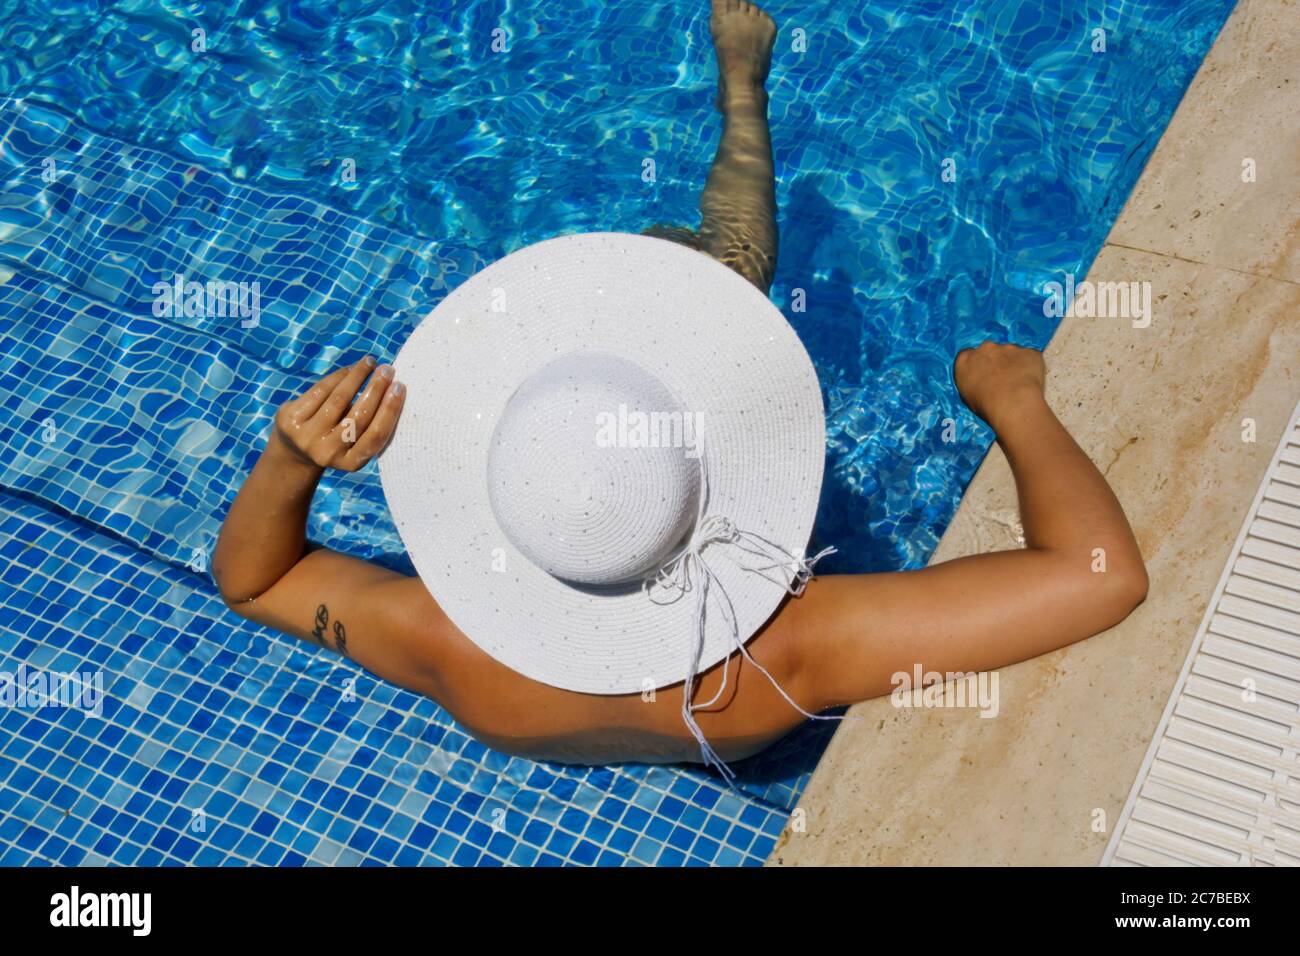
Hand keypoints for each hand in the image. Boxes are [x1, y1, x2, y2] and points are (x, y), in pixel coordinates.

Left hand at [271, 356, 405, 471]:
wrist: (294, 450)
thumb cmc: (337, 440)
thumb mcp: (354, 443)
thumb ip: (371, 424)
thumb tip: (392, 388)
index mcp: (351, 462)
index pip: (375, 435)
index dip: (389, 410)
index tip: (399, 387)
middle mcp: (328, 453)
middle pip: (358, 417)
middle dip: (376, 389)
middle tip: (388, 369)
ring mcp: (307, 437)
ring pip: (339, 399)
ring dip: (358, 376)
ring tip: (370, 362)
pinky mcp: (291, 420)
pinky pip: (320, 391)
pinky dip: (338, 377)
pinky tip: (350, 369)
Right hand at [953, 341, 1045, 429]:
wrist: (1013, 403)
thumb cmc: (986, 405)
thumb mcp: (967, 396)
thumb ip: (971, 381)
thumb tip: (978, 382)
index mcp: (965, 359)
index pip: (967, 355)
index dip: (976, 365)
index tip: (981, 375)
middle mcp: (985, 348)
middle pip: (989, 350)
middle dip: (994, 361)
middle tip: (1001, 379)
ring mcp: (1009, 347)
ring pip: (1011, 353)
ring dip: (1013, 363)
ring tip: (1018, 383)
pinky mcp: (1029, 352)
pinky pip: (1030, 357)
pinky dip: (1030, 366)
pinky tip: (1030, 381)